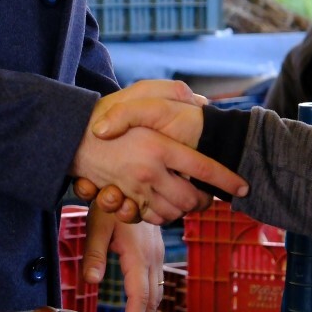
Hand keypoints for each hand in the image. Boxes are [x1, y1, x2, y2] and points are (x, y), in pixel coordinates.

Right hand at [70, 81, 242, 224]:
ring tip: (189, 199)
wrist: (67, 138)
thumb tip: (200, 101)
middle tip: (209, 195)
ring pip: (174, 213)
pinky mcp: (122, 201)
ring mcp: (134, 191)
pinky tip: (163, 202)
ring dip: (184, 210)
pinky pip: (150, 218)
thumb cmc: (104, 114)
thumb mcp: (138, 98)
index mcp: (159, 147)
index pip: (204, 169)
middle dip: (205, 201)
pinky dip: (161, 215)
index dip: (227, 180)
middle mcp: (149, 173)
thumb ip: (171, 93)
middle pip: (192, 200)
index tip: (243, 187)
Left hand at [82, 208, 164, 311]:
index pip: (139, 295)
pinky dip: (150, 300)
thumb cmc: (111, 202)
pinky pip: (157, 282)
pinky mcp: (157, 252)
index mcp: (139, 254)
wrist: (134, 181)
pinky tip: (142, 309)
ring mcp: (158, 254)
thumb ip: (94, 254)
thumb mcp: (97, 225)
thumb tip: (91, 282)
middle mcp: (153, 257)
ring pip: (156, 291)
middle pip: (152, 298)